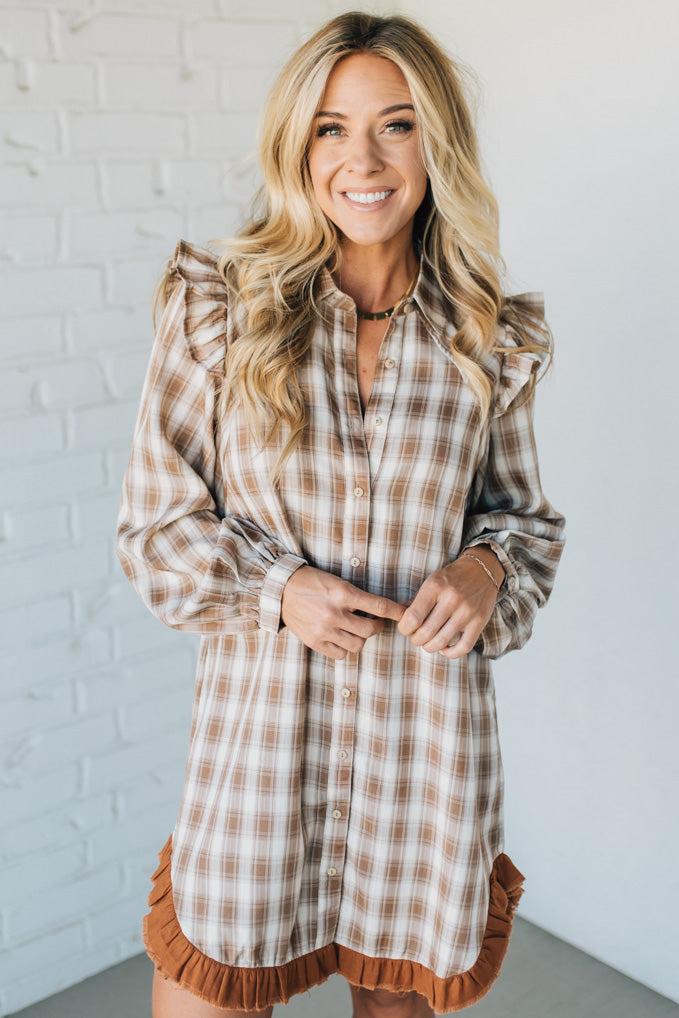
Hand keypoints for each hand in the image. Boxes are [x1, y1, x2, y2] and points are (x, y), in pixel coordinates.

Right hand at [281, 565, 406, 659]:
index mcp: (342, 593)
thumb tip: (382, 610)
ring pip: (357, 645)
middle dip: (376, 626)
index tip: (406, 615)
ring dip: (361, 638)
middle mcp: (334, 613)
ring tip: (355, 629)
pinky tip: (342, 638)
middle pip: (370, 629)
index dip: (396, 612)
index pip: (378, 606)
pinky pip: (341, 654)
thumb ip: (357, 597)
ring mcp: (324, 630)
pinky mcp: (314, 642)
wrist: (281, 590)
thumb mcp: (337, 582)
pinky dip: (346, 648)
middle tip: (373, 621)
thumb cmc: (313, 582)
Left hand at [397, 550, 502, 658]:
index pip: (413, 617)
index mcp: (435, 586)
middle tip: (416, 637)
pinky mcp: (479, 622)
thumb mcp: (431, 582)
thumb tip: (399, 620)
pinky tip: (444, 649)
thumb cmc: (451, 578)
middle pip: (426, 633)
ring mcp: (467, 611)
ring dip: (430, 647)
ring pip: (442, 642)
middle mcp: (451, 599)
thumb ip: (416, 601)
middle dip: (416, 640)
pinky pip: (463, 647)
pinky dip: (450, 653)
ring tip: (428, 642)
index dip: (404, 628)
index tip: (405, 628)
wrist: (482, 570)